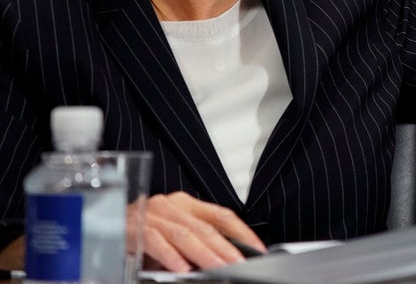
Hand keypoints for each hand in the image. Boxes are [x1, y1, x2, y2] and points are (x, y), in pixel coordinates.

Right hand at [141, 192, 265, 271]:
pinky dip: (170, 256)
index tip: (257, 249)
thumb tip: (224, 260)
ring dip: (204, 253)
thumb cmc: (139, 237)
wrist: (98, 228)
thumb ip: (196, 244)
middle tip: (240, 263)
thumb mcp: (173, 238)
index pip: (222, 216)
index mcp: (185, 205)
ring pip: (184, 234)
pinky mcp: (133, 226)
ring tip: (219, 267)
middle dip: (226, 247)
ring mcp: (152, 213)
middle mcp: (171, 205)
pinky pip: (156, 241)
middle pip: (205, 227)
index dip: (242, 232)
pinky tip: (181, 268)